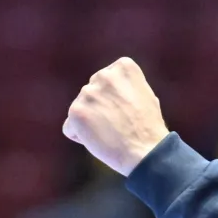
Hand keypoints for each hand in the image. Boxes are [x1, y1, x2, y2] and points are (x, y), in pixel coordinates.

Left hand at [63, 58, 169, 176]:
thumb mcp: (144, 94)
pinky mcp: (76, 111)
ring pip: (80, 110)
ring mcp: (88, 93)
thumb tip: (110, 85)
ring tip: (111, 133)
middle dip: (100, 109)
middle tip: (119, 124)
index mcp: (123, 66)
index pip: (106, 81)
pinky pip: (69, 127)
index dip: (116, 100)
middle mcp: (104, 74)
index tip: (129, 111)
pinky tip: (100, 140)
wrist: (146, 151)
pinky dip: (80, 136)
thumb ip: (124, 85)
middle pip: (91, 94)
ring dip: (91, 123)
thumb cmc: (148, 128)